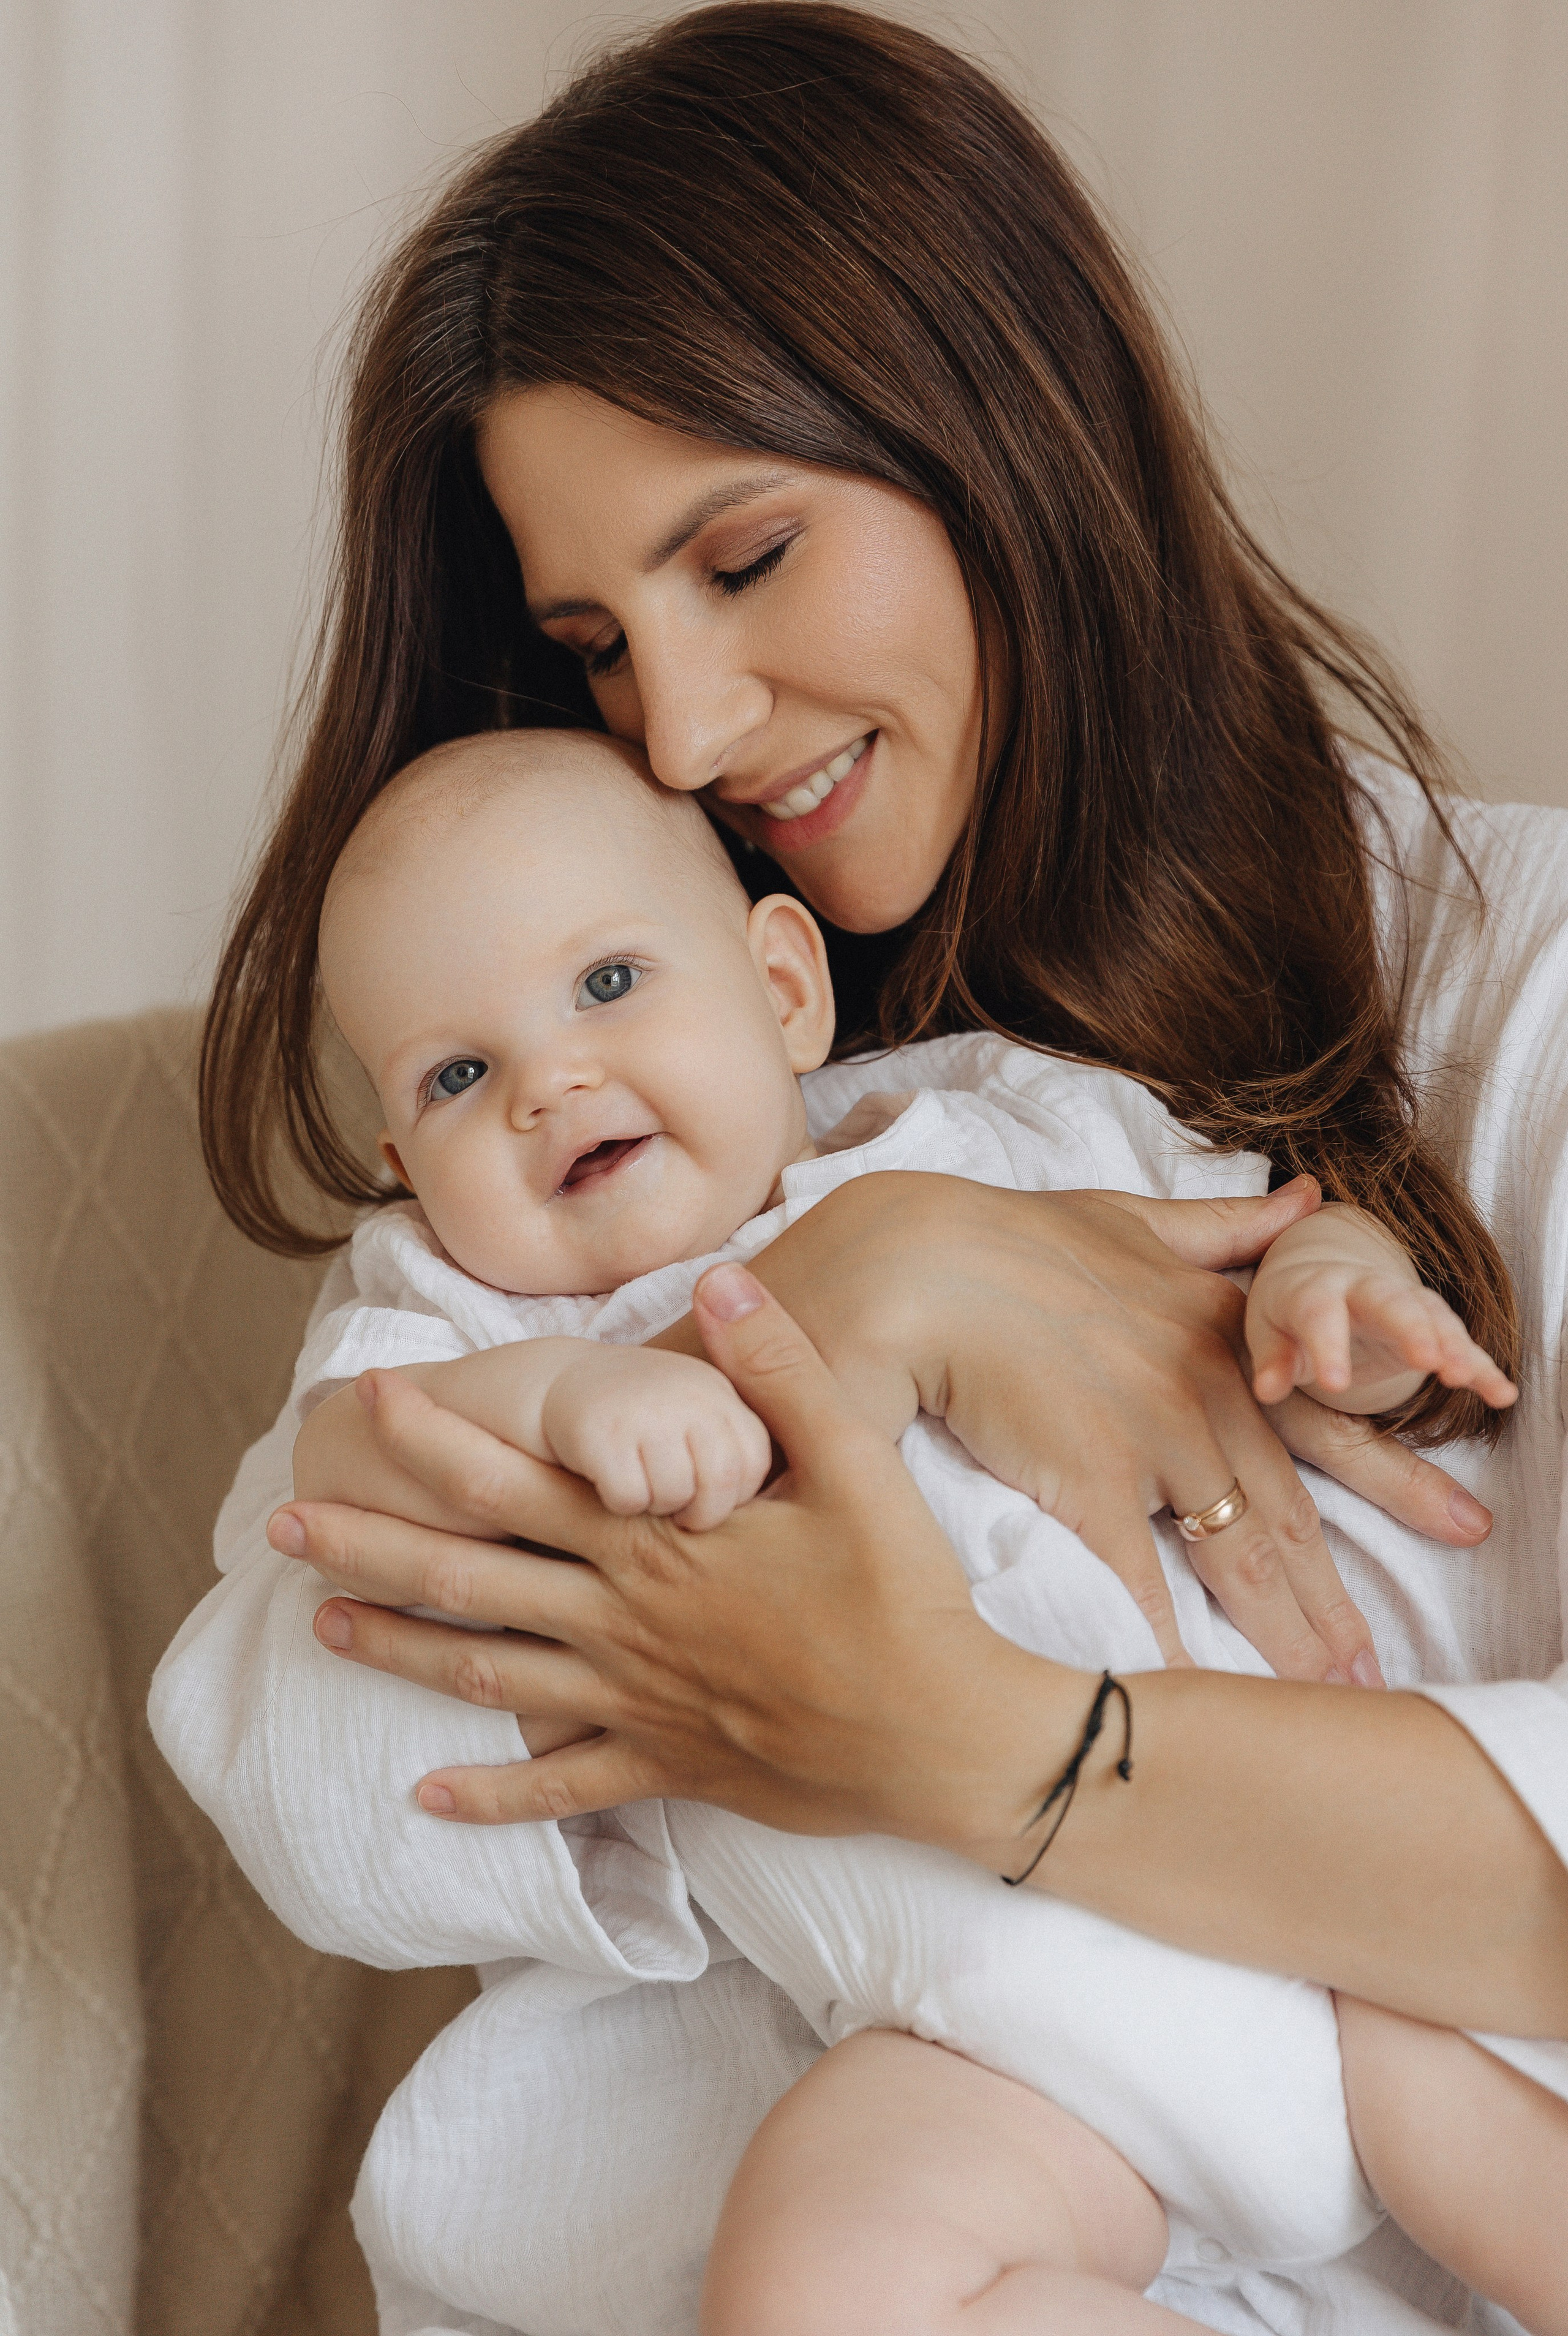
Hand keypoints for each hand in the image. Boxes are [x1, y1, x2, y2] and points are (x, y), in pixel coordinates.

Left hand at [285, 1266, 1072, 1844]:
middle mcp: (625, 1621)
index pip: (521, 1482)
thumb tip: (730, 1278)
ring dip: (400, 1651)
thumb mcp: (854, 1467)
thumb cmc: (903, 1597)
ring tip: (322, 1628)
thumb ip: (783, 1371)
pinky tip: (426, 1799)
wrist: (943, 1734)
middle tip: (280, 1525)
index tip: (368, 1406)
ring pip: (489, 1677)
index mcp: (657, 1544)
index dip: (438, 1444)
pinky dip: (490, 1797)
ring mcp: (636, 1702)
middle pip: (471, 1578)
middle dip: (370, 1547)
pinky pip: (559, 1788)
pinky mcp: (665, 1766)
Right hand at [541, 1343, 772, 1529]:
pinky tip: (605, 1481)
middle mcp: (690, 1393)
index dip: (731, 1495)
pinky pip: (629, 1498)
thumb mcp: (697, 1420)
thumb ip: (733, 1451)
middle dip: (696, 1510)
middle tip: (670, 1502)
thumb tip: (780, 1519)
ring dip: (654, 1506)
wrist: (554, 1386)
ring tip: (638, 1482)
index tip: (702, 1494)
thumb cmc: (641, 1422)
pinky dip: (617, 1503)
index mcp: (720, 1394)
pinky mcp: (601, 1429)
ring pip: (674, 1495)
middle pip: (720, 1485)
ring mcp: (646, 1408)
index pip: (753, 1465)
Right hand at [739, 1170, 1401, 1684]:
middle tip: (1384, 1674)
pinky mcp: (1093, 1481)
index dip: (1399, 1482)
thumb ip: (1223, 1225)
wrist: (921, 1264)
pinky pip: (1146, 1582)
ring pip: (1241, 1557)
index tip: (1466, 1525)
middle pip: (1291, 1514)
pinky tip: (1203, 1698)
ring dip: (1289, 1635)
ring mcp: (1154, 1440)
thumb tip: (1305, 1199)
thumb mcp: (1133, 1220)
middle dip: (1341, 1601)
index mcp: (1219, 1336)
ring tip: (1331, 1700)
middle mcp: (1204, 1393)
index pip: (1328, 1423)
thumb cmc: (1013, 1240)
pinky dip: (1176, 1644)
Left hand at [1247, 1255, 1517, 1415]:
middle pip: (1388, 1302)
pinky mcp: (1429, 1320)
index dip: (1327, 1345)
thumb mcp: (1267, 1334)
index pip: (1317, 1312)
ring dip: (1452, 1345)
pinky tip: (1501, 1394)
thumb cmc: (1286, 1316)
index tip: (1335, 1383)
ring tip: (1466, 1377)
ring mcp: (1401, 1300)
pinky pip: (1459, 1341)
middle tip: (1427, 1359)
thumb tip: (1266, 1390)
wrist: (1320, 1275)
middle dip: (1410, 1327)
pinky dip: (1480, 1366)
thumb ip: (1271, 1360)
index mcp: (1311, 1288)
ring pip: (1431, 1316)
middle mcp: (1361, 1287)